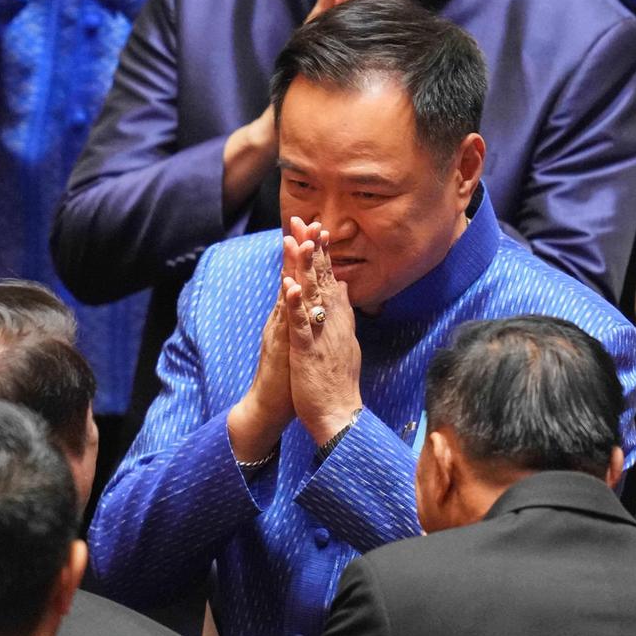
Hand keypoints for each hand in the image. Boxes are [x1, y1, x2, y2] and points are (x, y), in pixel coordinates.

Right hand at [227, 217, 318, 461]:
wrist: (268, 407)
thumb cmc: (288, 378)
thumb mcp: (299, 343)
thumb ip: (305, 321)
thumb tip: (315, 302)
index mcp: (290, 317)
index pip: (299, 278)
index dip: (307, 254)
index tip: (316, 228)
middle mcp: (281, 318)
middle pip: (290, 277)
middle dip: (297, 249)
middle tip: (303, 219)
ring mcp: (278, 331)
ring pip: (285, 294)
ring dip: (290, 268)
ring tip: (295, 240)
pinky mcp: (279, 347)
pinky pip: (283, 323)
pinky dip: (287, 305)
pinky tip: (290, 286)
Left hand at [287, 228, 363, 444]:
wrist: (340, 414)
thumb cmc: (337, 381)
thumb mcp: (343, 340)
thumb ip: (342, 312)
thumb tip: (341, 287)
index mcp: (339, 319)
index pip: (331, 278)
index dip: (323, 253)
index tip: (317, 229)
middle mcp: (334, 322)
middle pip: (323, 278)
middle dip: (313, 249)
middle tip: (305, 221)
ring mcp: (322, 334)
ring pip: (313, 295)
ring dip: (305, 268)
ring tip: (299, 242)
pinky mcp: (308, 351)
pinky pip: (302, 324)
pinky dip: (297, 305)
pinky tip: (291, 288)